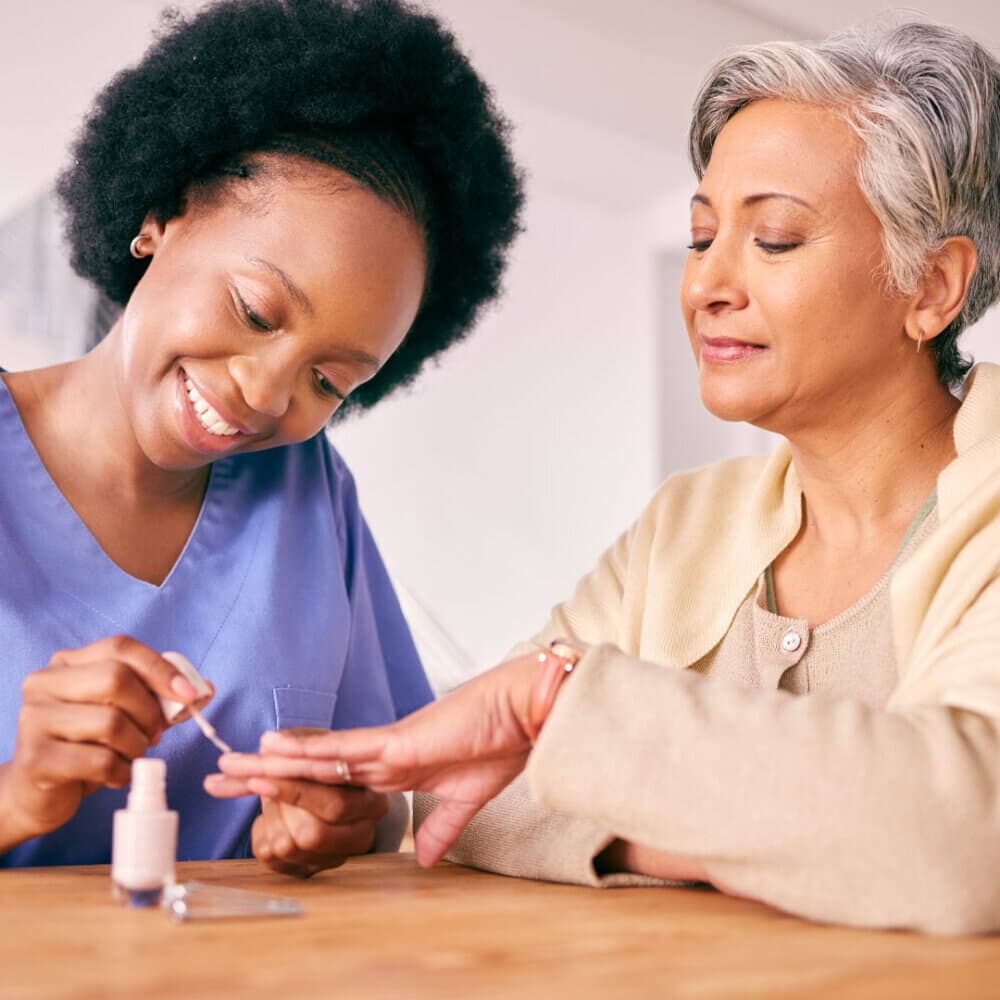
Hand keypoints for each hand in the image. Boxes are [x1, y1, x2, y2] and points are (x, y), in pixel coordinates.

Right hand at [0, 635, 201, 852]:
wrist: (38, 793)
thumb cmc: (86, 746)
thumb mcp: (122, 715)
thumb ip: (159, 698)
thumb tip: (207, 687)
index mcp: (67, 663)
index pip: (120, 647)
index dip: (160, 668)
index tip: (189, 694)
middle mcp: (44, 683)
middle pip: (116, 678)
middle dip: (149, 710)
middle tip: (155, 734)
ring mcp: (34, 719)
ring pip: (110, 721)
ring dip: (136, 745)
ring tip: (132, 755)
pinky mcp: (35, 758)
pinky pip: (98, 761)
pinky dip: (120, 771)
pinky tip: (114, 775)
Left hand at [204, 759, 387, 876]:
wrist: (323, 786)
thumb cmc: (321, 763)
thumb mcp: (314, 746)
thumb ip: (292, 745)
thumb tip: (264, 745)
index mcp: (372, 804)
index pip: (335, 804)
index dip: (295, 792)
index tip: (260, 778)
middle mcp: (362, 836)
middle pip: (310, 834)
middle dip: (280, 809)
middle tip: (266, 784)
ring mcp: (337, 858)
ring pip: (288, 847)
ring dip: (270, 819)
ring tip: (276, 800)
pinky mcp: (310, 870)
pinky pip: (271, 859)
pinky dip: (262, 834)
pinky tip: (273, 818)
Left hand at [216, 652, 543, 866]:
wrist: (523, 713)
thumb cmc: (500, 744)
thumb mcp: (465, 799)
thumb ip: (440, 827)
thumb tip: (422, 858)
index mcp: (395, 770)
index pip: (331, 781)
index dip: (294, 785)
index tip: (261, 790)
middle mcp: (380, 757)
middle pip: (309, 768)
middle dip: (263, 775)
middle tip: (218, 778)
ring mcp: (384, 747)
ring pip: (315, 757)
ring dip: (269, 763)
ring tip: (227, 766)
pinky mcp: (395, 743)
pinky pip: (340, 750)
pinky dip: (304, 750)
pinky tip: (271, 748)